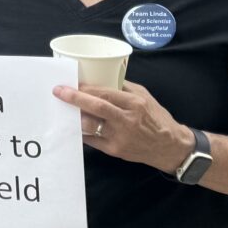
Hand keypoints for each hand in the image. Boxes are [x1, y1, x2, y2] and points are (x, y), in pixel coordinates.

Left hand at [53, 78, 191, 171]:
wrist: (169, 147)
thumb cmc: (156, 118)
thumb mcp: (145, 97)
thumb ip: (124, 88)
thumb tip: (101, 76)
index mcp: (135, 104)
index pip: (106, 94)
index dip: (86, 88)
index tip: (72, 83)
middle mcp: (127, 120)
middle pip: (96, 108)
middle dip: (74, 98)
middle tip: (58, 91)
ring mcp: (119, 137)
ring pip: (90, 125)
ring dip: (74, 116)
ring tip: (62, 108)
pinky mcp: (114, 150)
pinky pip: (91, 140)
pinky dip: (80, 131)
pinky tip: (72, 124)